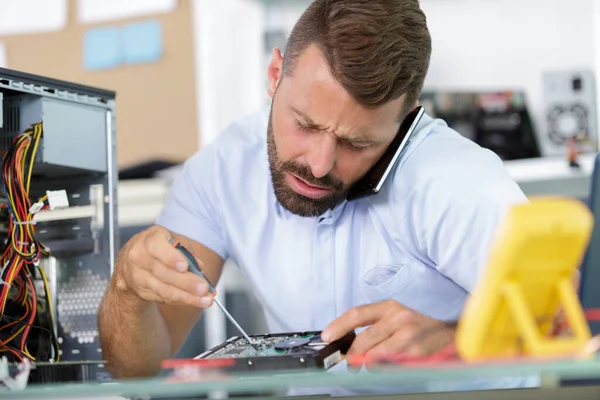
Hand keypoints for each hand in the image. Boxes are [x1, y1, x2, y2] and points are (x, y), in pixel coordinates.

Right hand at [114, 225, 214, 308]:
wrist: (130, 262)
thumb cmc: (156, 248)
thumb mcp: (169, 242)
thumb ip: (185, 252)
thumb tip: (199, 267)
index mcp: (148, 240)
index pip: (156, 248)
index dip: (171, 258)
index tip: (185, 266)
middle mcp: (139, 258)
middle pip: (163, 273)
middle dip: (186, 282)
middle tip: (204, 288)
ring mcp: (137, 277)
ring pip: (164, 289)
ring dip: (187, 296)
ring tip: (205, 299)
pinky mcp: (141, 292)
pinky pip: (163, 297)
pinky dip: (182, 300)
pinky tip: (194, 301)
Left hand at [321, 300, 454, 365]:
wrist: (448, 336)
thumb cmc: (416, 328)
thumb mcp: (394, 318)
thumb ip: (372, 326)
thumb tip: (345, 341)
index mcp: (390, 307)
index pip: (357, 314)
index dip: (338, 326)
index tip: (326, 337)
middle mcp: (399, 318)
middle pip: (364, 339)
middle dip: (352, 354)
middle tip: (349, 361)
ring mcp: (409, 335)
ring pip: (375, 355)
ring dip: (368, 363)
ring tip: (370, 363)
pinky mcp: (416, 352)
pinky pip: (391, 365)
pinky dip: (384, 368)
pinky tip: (387, 365)